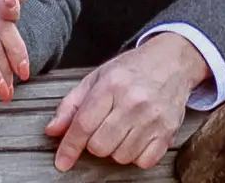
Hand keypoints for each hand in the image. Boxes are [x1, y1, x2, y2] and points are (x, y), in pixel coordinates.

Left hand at [45, 34, 210, 170]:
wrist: (171, 62)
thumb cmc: (132, 68)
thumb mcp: (97, 77)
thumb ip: (72, 104)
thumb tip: (53, 130)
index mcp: (111, 85)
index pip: (84, 124)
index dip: (69, 146)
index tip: (61, 161)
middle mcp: (132, 102)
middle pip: (100, 145)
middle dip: (94, 142)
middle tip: (101, 127)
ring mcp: (153, 118)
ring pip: (120, 156)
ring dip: (115, 149)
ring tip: (120, 128)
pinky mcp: (168, 132)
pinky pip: (143, 162)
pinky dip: (135, 155)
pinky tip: (135, 137)